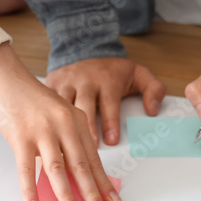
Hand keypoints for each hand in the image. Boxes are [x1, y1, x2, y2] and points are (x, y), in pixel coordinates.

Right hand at [0, 43, 121, 200]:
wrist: (5, 77)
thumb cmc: (29, 99)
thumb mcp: (57, 114)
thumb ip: (66, 139)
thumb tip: (71, 173)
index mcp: (76, 120)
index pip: (93, 157)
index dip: (103, 181)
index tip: (112, 200)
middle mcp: (63, 125)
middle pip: (81, 165)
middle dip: (92, 193)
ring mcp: (42, 131)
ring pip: (58, 169)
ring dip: (67, 195)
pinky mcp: (20, 136)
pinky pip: (26, 169)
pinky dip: (30, 190)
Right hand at [46, 58, 165, 144]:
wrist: (85, 50)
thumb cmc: (112, 71)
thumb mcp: (138, 74)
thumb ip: (153, 89)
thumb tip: (153, 109)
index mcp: (107, 80)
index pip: (109, 103)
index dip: (110, 122)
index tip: (111, 139)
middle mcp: (85, 81)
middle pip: (84, 107)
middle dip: (87, 129)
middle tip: (89, 149)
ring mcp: (66, 83)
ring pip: (63, 106)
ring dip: (63, 127)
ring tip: (65, 147)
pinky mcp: (52, 85)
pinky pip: (47, 103)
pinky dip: (47, 118)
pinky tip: (48, 135)